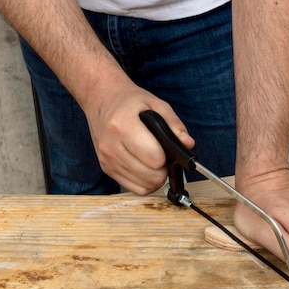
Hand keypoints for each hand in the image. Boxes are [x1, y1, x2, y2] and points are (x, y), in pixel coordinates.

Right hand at [81, 78, 194, 194]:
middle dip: (163, 169)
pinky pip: (134, 188)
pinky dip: (146, 183)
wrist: (100, 100)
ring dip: (156, 178)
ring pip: (143, 186)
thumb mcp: (155, 103)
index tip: (166, 148)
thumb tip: (188, 144)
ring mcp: (107, 159)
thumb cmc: (129, 101)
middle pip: (150, 175)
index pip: (154, 158)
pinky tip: (147, 169)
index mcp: (123, 125)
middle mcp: (111, 145)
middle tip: (164, 156)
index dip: (167, 156)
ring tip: (156, 162)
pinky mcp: (106, 168)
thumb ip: (174, 124)